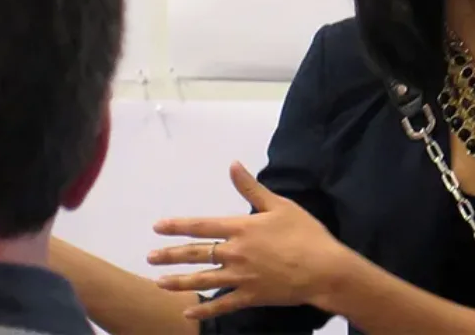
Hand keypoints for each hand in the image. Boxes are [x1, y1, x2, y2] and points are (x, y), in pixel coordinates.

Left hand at [148, 161, 351, 319]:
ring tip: (159, 282)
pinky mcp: (250, 297)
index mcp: (241, 228)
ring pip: (202, 280)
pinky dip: (204, 308)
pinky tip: (188, 311)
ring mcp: (240, 278)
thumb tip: (233, 165)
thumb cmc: (305, 234)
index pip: (201, 226)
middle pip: (196, 254)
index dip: (177, 226)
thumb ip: (252, 188)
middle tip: (150, 257)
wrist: (323, 269)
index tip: (157, 227)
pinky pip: (222, 305)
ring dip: (179, 281)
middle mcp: (234, 253)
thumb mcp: (280, 205)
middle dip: (170, 255)